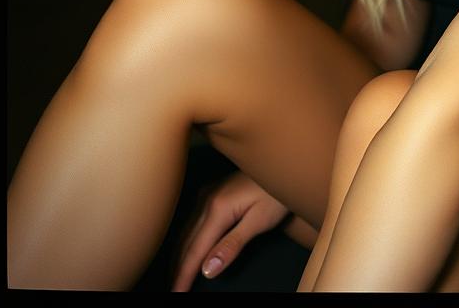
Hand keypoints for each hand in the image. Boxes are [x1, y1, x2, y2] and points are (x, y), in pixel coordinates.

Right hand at [170, 169, 291, 290]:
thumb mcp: (259, 220)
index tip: (177, 293)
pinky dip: (187, 240)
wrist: (284, 164)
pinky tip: (186, 251)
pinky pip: (192, 221)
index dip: (184, 275)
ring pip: (186, 231)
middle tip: (174, 290)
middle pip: (186, 241)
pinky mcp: (213, 192)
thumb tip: (207, 269)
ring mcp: (208, 193)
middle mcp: (207, 199)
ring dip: (179, 255)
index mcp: (217, 208)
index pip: (195, 250)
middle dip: (178, 268)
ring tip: (176, 276)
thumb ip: (232, 245)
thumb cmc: (278, 193)